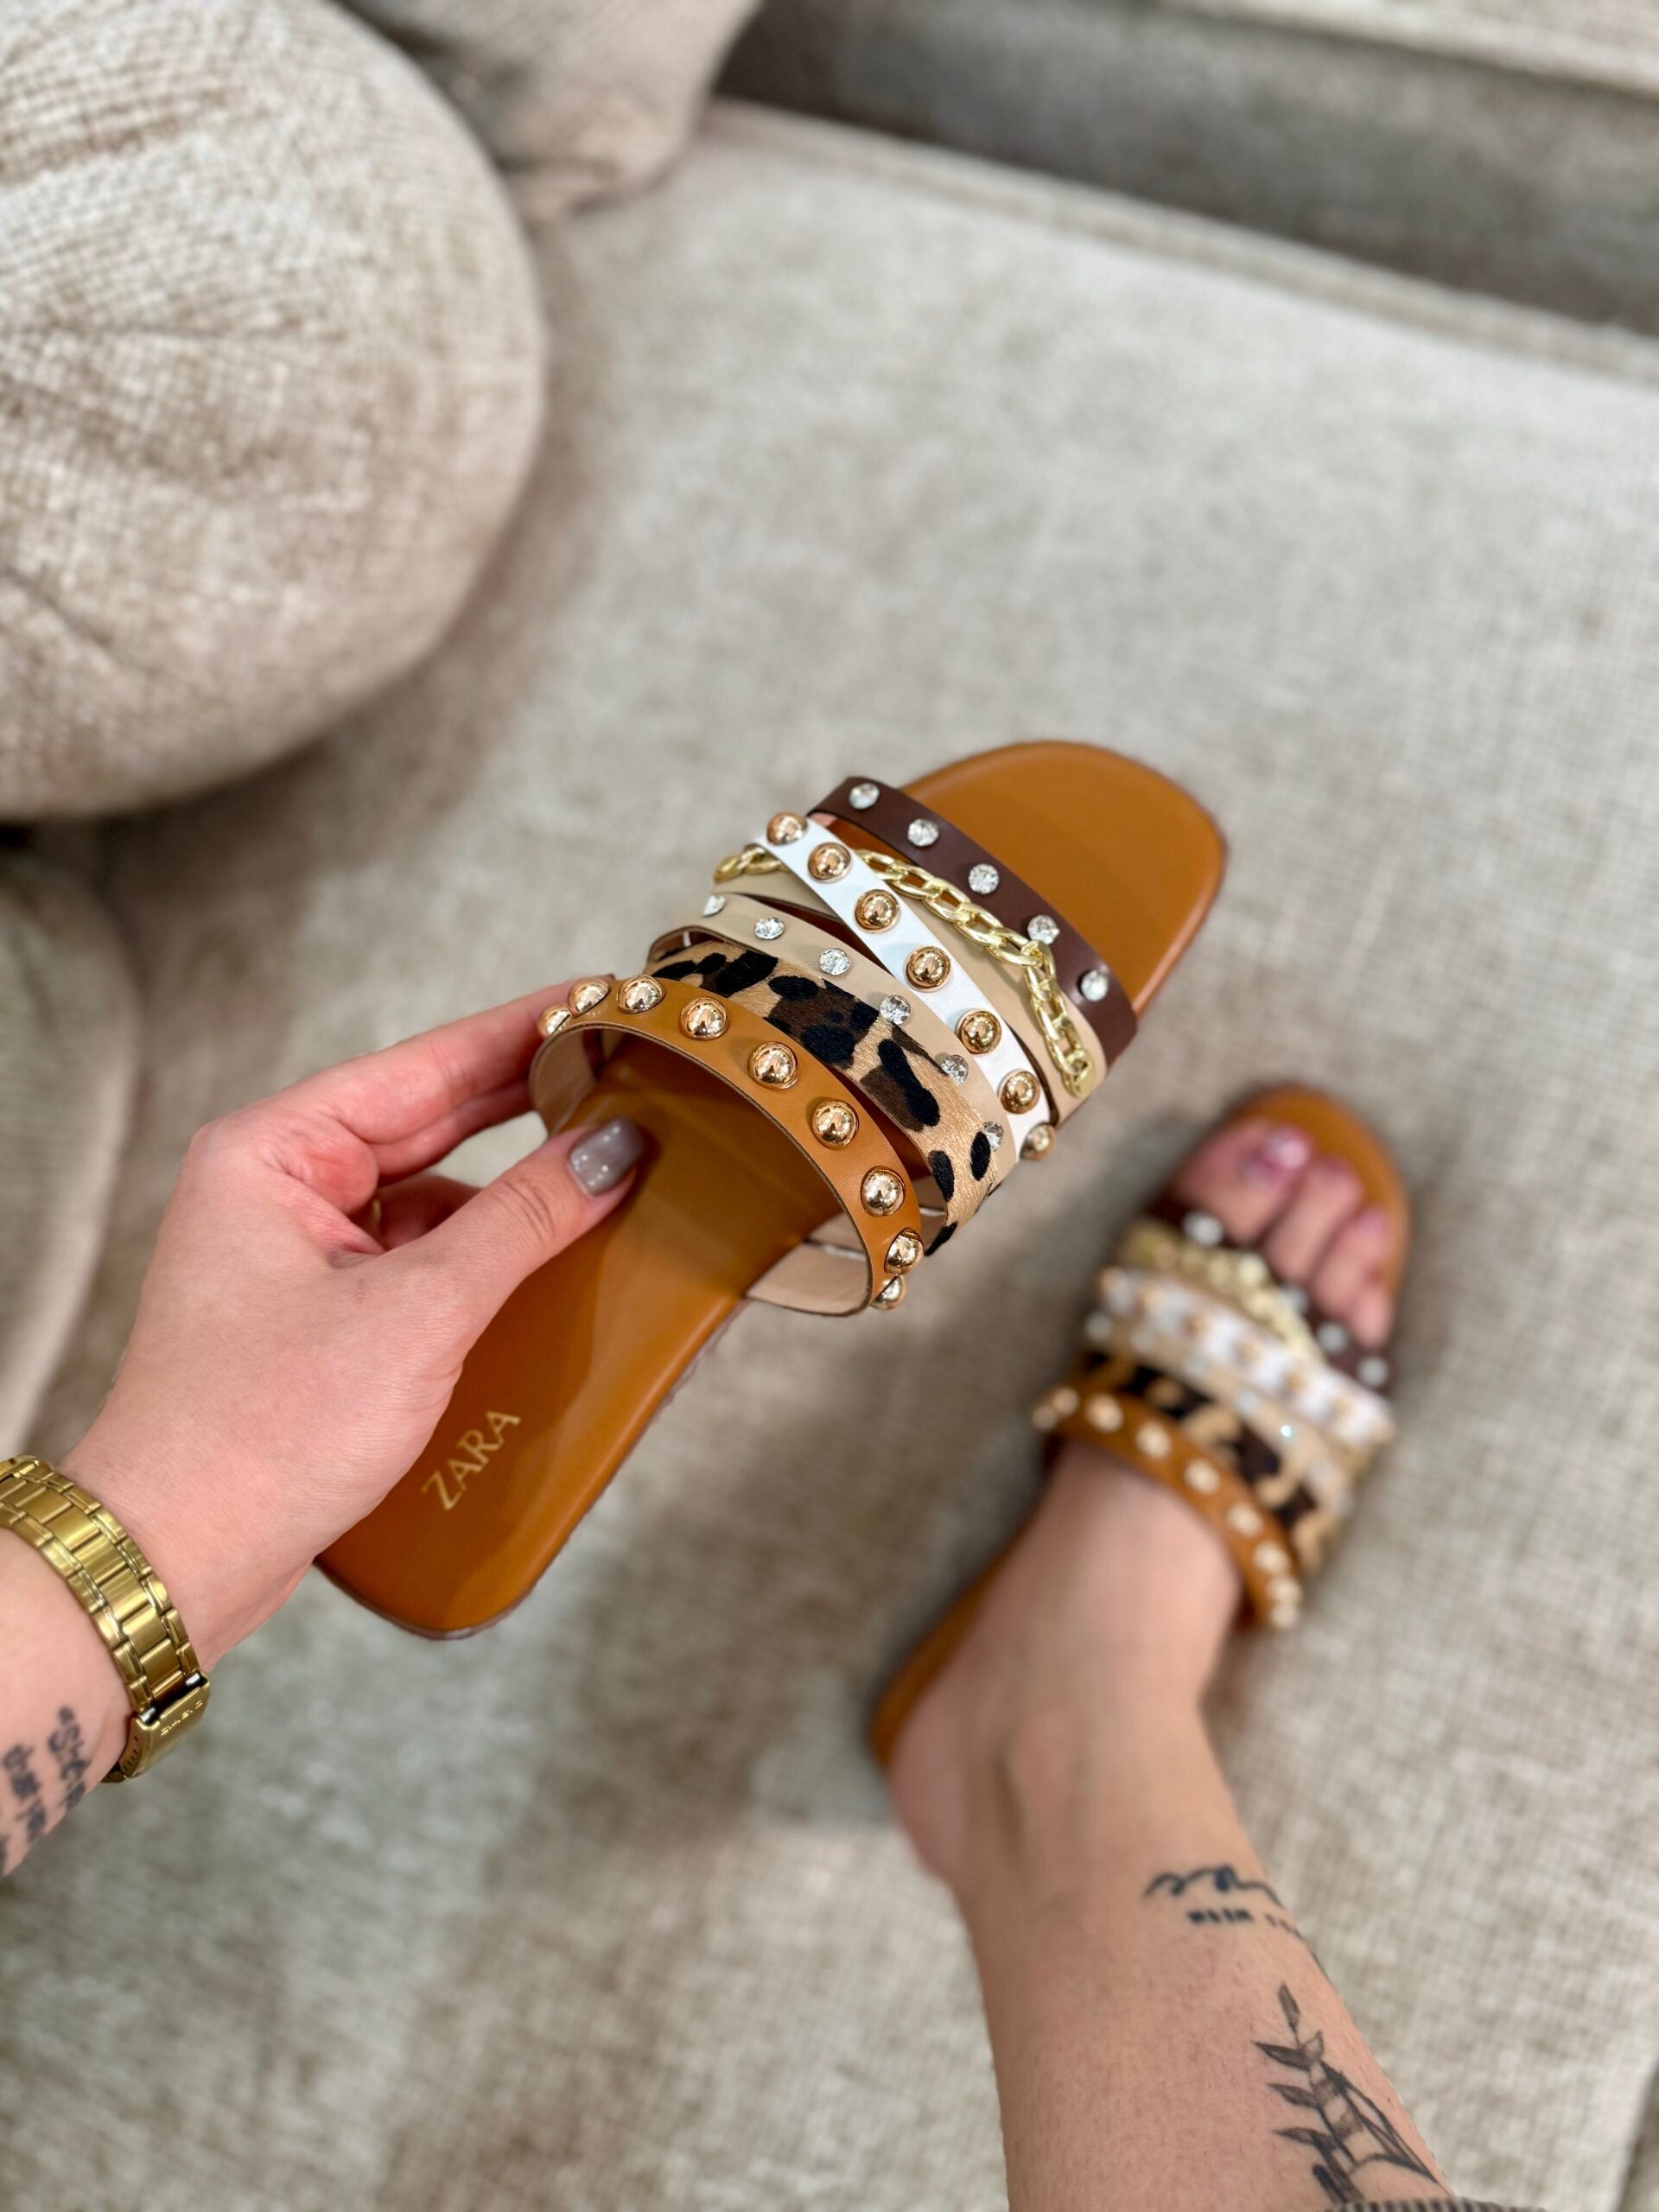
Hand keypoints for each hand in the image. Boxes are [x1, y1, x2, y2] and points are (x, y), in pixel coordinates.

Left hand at [63, 986, 642, 1668]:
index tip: (600, 1000)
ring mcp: (293, 1254)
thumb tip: (611, 1148)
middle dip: (528, 1109)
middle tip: (629, 1077)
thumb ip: (524, 1220)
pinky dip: (481, 1265)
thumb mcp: (418, 1313)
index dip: (521, 1032)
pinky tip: (547, 1271)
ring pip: (428, 1199)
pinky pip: (417, 1262)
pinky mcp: (315, 1317)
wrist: (178, 1561)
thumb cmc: (260, 1433)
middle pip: (428, 1124)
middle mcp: (276, 1188)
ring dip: (510, 1201)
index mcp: (272, 1151)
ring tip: (607, 1180)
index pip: (423, 1066)